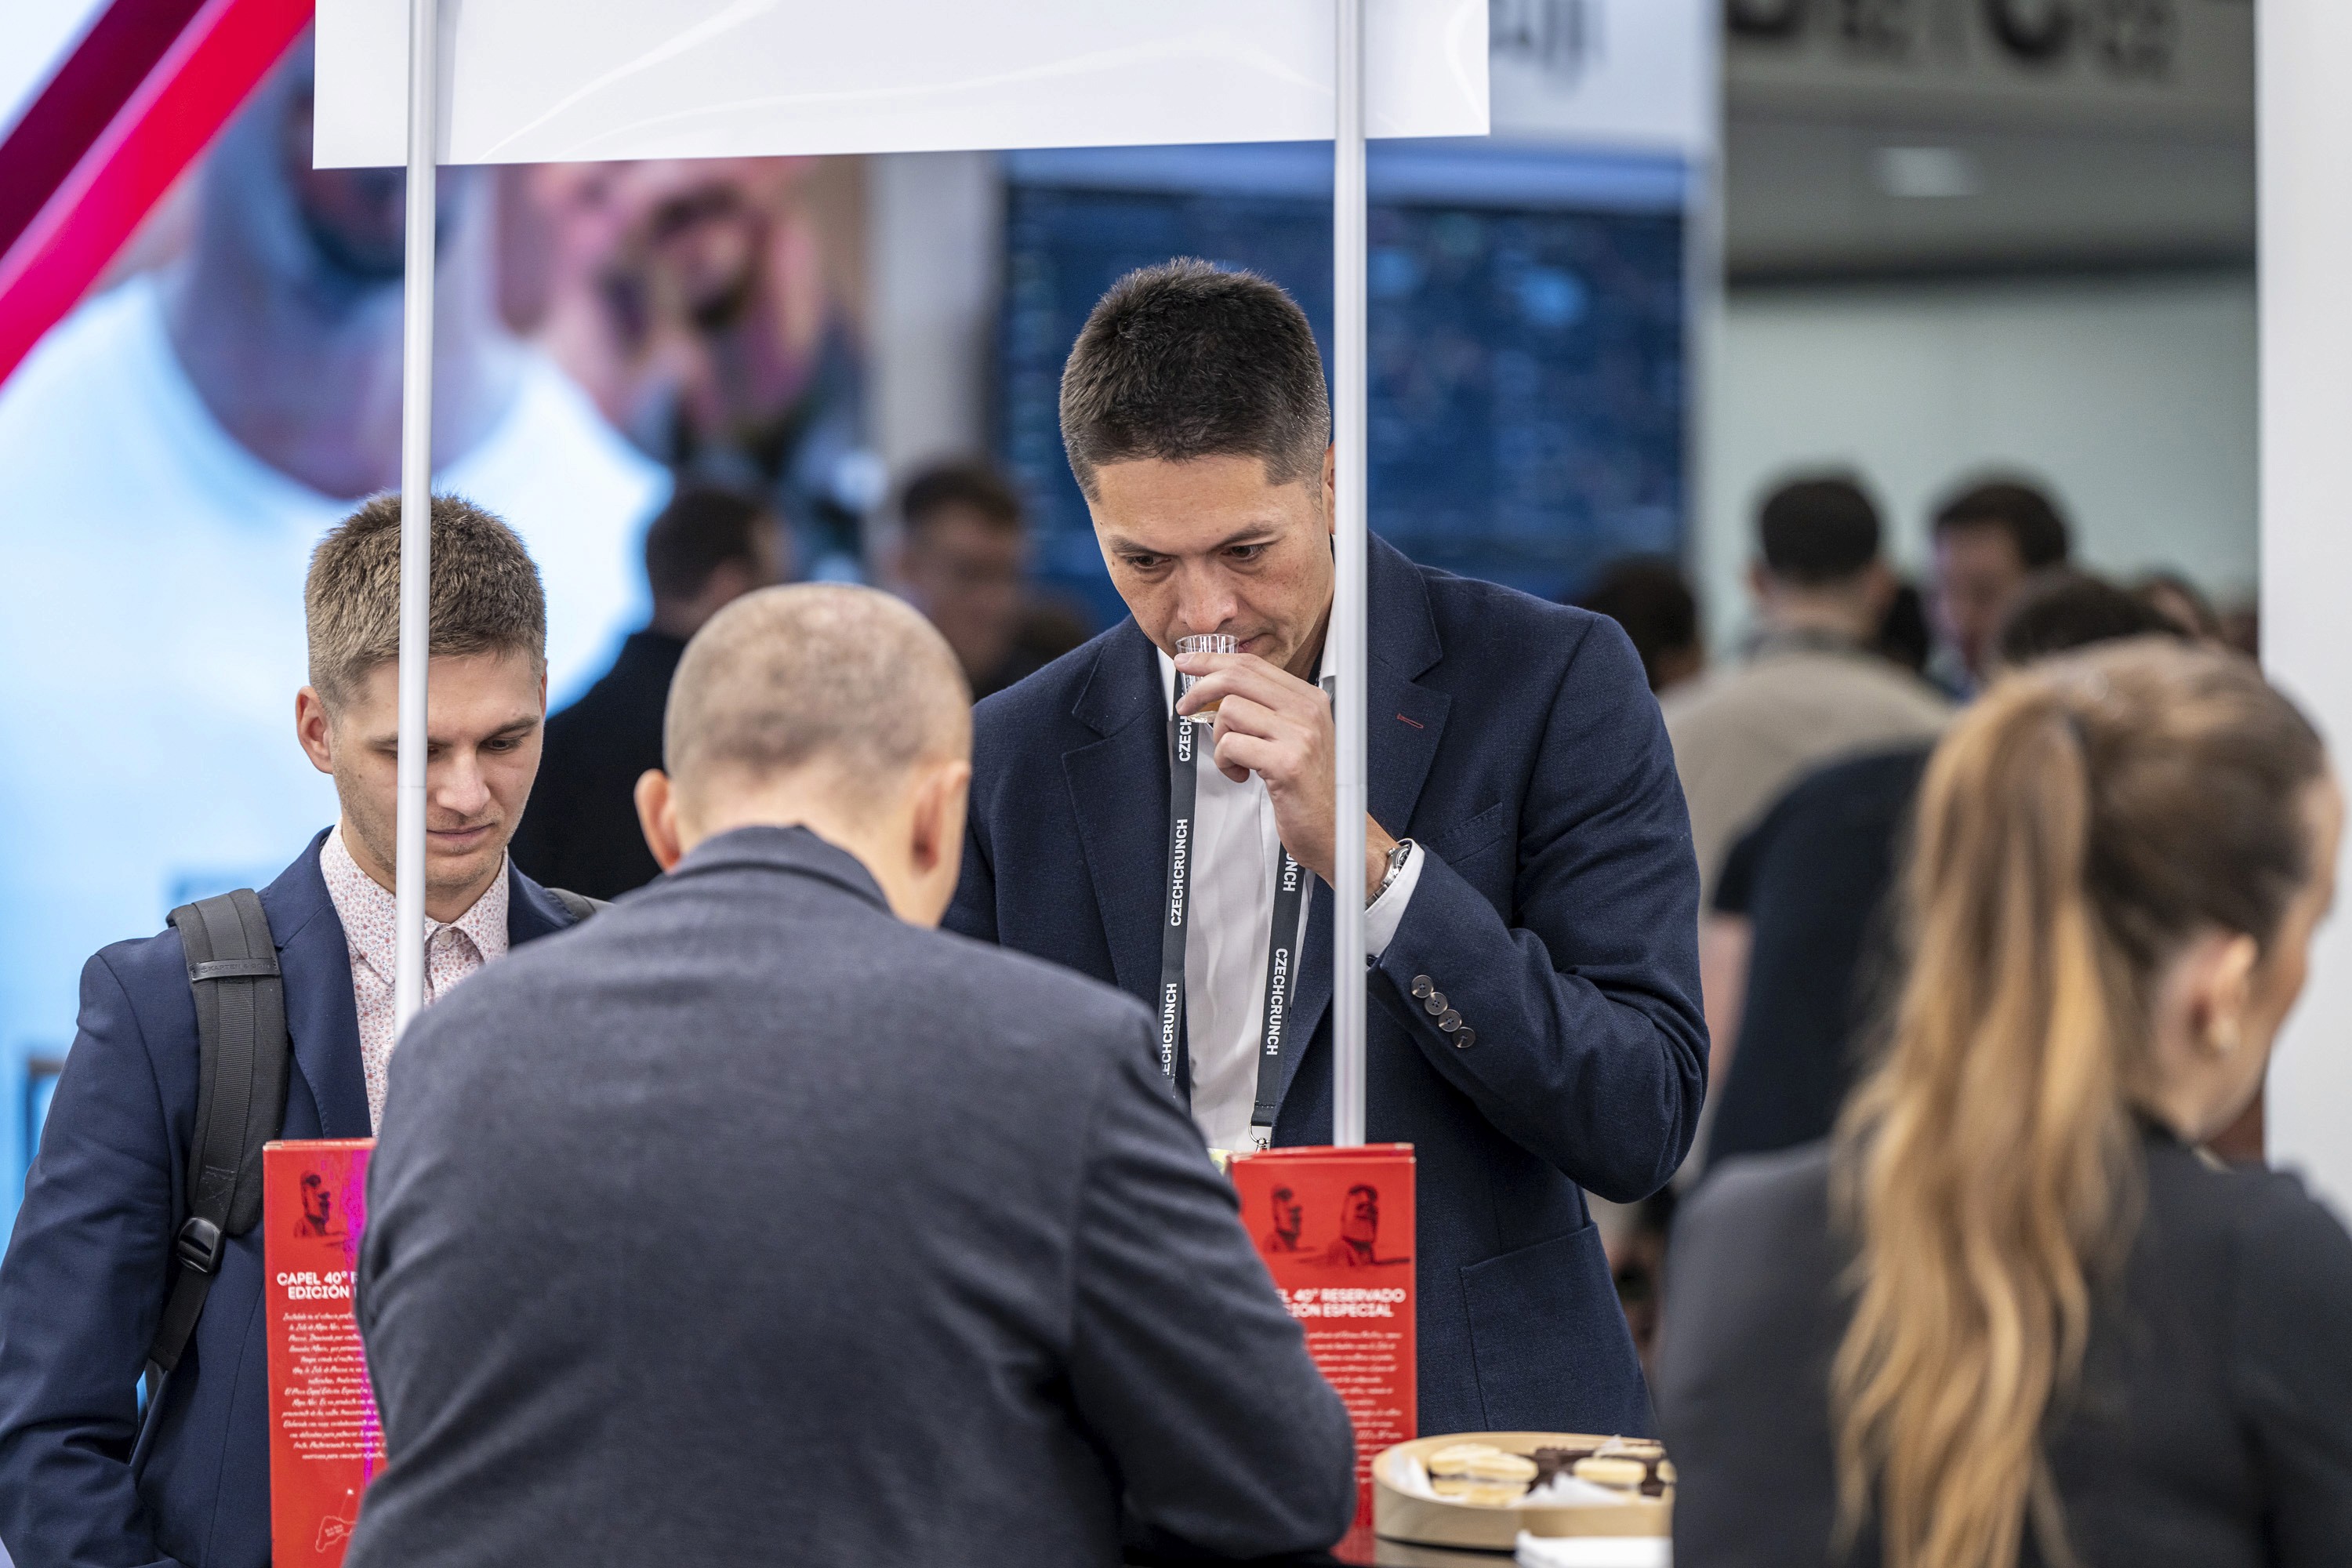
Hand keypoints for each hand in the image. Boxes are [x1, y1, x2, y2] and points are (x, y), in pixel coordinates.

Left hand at [1174, 650, 1399, 900]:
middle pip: (1237, 677)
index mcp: (1309, 699)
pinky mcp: (1286, 763)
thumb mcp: (1295, 738)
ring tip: (1235, 759)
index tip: (1189, 664)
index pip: (1252, 664)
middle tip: (1185, 706)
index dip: (1213, 661)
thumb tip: (1219, 689)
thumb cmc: (1310, 788)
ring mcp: (1299, 735)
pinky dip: (1226, 763)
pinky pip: (1232, 745)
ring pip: (1230, 711)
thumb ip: (1266, 710)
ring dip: (1220, 739)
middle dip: (1200, 689)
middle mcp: (1308, 710)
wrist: (1335, 829)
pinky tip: (1242, 775)